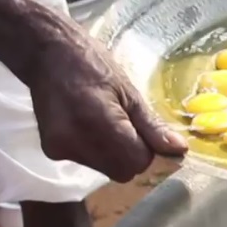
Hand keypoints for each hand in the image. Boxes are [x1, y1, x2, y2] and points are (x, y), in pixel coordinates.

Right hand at [25, 29, 188, 182]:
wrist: (47, 54)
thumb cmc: (93, 66)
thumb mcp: (129, 92)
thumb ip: (152, 126)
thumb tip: (179, 149)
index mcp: (100, 123)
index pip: (138, 162)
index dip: (146, 151)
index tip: (142, 132)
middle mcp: (77, 141)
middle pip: (122, 172)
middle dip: (131, 156)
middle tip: (125, 128)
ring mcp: (61, 148)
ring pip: (105, 170)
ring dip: (113, 156)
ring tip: (103, 123)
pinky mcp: (51, 151)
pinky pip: (87, 163)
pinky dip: (94, 152)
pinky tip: (86, 127)